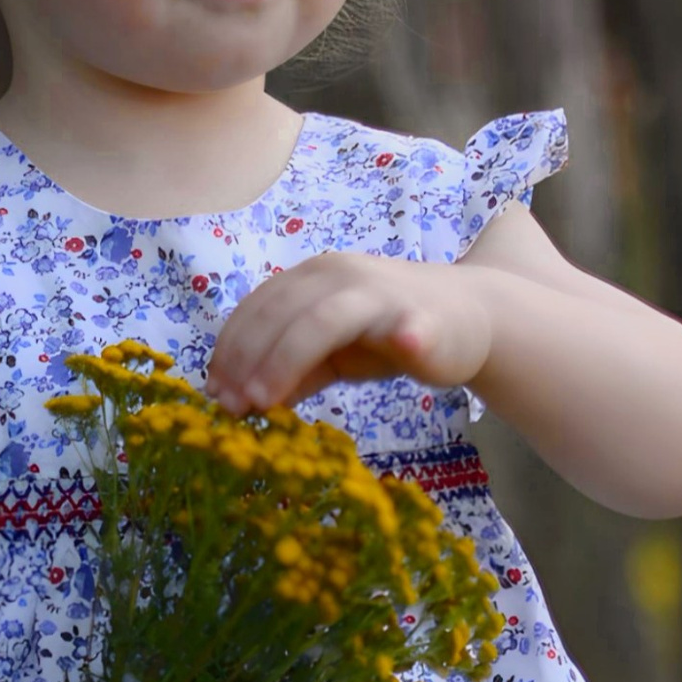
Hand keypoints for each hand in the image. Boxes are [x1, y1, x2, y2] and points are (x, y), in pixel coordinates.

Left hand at [205, 251, 494, 414]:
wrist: (468, 318)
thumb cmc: (390, 334)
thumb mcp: (330, 354)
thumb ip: (291, 370)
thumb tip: (242, 401)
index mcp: (312, 279)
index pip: (258, 308)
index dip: (230, 349)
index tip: (213, 393)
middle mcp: (340, 276)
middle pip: (279, 313)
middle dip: (246, 360)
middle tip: (230, 406)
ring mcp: (379, 293)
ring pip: (322, 319)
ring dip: (286, 358)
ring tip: (262, 401)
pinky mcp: (419, 316)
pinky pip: (407, 325)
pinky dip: (402, 335)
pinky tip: (401, 347)